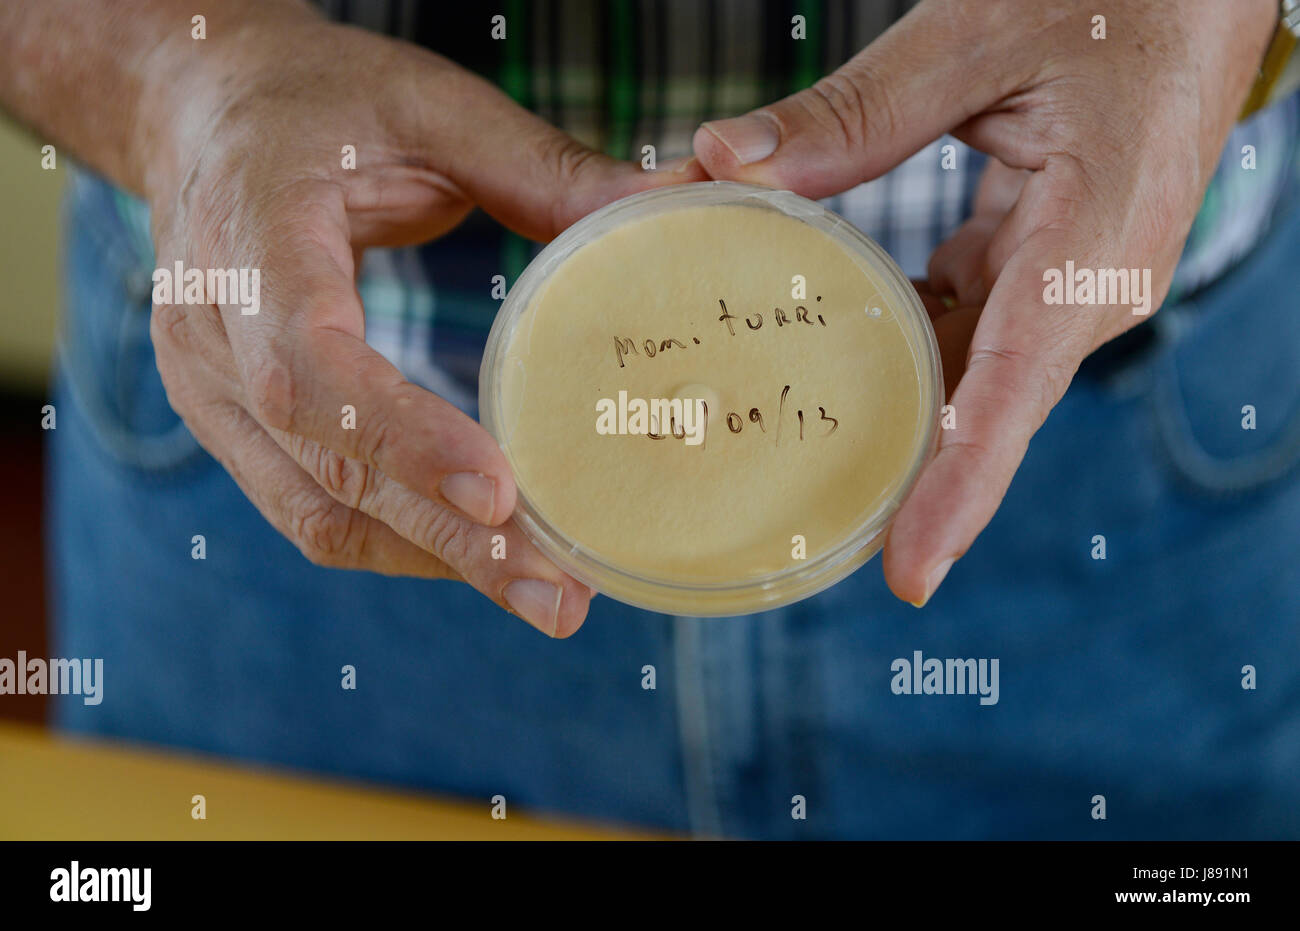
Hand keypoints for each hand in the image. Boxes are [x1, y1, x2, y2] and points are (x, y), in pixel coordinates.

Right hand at [142, 8, 704, 634]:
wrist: (201, 108)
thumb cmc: (318, 100)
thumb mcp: (430, 105)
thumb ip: (542, 167)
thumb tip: (667, 208)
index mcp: (251, 235)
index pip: (312, 363)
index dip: (402, 438)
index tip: (500, 495)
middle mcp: (211, 330)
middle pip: (326, 468)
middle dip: (449, 543)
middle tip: (561, 598)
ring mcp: (209, 388)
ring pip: (316, 512)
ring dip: (432, 560)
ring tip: (544, 591)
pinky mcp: (230, 420)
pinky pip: (310, 507)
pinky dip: (397, 539)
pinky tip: (478, 553)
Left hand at [691, 0, 1276, 604]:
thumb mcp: (976, 37)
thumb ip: (855, 112)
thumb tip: (726, 163)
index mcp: (1092, 243)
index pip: (1016, 392)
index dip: (960, 488)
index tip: (908, 572)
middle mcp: (1087, 289)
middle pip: (984, 409)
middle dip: (903, 474)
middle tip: (802, 528)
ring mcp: (1067, 286)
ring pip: (968, 376)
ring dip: (890, 409)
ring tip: (793, 455)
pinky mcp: (1043, 270)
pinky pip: (967, 332)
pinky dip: (903, 346)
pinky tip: (829, 353)